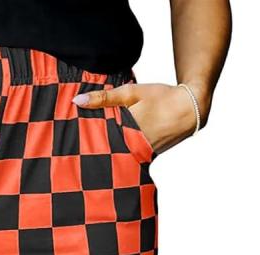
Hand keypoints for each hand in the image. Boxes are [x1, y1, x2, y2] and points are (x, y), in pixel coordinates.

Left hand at [73, 82, 207, 156]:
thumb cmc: (161, 97)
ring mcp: (140, 155)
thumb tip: (77, 102)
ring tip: (88, 152)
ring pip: (116, 155)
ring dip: (105, 152)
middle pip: (105, 150)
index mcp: (126, 131)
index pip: (97, 139)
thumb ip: (104, 97)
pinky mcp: (147, 157)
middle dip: (91, 149)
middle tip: (73, 151)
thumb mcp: (131, 92)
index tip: (69, 141)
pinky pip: (128, 156)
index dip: (83, 141)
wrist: (190, 109)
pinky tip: (111, 151)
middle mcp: (132, 147)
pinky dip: (120, 152)